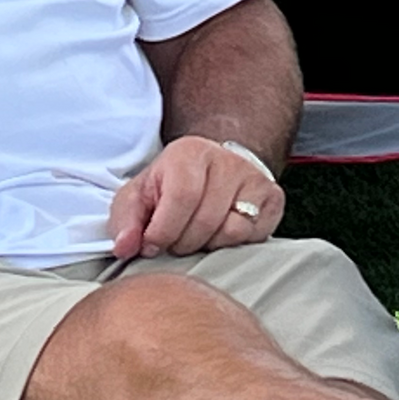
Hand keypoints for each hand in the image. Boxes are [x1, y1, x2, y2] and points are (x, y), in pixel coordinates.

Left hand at [109, 136, 284, 259]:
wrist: (213, 169)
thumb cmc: (171, 186)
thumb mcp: (139, 196)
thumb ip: (125, 221)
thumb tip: (125, 247)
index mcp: (190, 153)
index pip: (181, 198)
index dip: (163, 231)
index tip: (152, 245)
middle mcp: (227, 160)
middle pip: (205, 221)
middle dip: (183, 243)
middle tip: (175, 241)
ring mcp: (254, 178)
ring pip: (230, 231)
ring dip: (207, 245)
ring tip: (196, 236)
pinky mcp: (273, 198)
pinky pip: (252, 236)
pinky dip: (232, 244)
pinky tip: (220, 232)